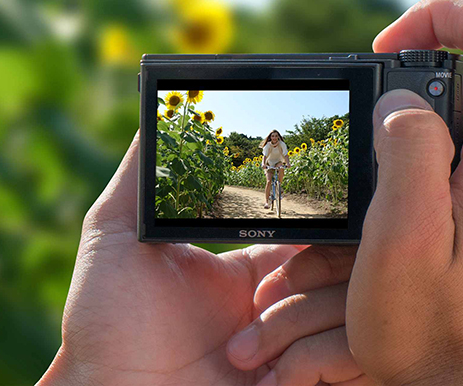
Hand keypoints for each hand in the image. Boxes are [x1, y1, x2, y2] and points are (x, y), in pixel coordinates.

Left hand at [37, 135, 351, 385]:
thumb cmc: (107, 328)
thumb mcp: (116, 236)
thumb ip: (142, 173)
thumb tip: (163, 105)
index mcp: (252, 270)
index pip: (316, 230)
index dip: (322, 222)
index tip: (318, 217)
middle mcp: (285, 302)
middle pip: (347, 263)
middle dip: (312, 274)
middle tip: (263, 295)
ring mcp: (303, 344)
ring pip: (353, 307)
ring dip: (294, 326)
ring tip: (241, 353)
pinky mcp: (312, 380)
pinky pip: (355, 356)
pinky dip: (314, 361)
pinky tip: (268, 377)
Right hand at [356, 0, 462, 383]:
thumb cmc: (433, 332)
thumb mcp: (399, 238)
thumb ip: (405, 148)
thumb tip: (407, 101)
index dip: (436, 17)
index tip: (388, 53)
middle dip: (427, 98)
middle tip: (383, 157)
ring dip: (447, 141)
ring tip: (410, 206)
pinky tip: (444, 224)